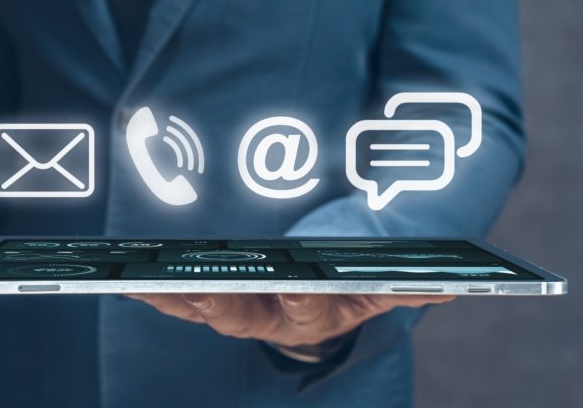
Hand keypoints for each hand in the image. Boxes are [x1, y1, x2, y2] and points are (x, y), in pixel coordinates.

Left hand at [125, 293, 454, 346]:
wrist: (328, 273)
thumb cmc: (357, 262)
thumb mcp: (384, 270)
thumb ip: (409, 278)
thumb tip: (455, 285)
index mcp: (323, 312)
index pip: (311, 307)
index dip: (303, 296)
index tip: (294, 281)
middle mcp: (279, 320)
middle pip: (245, 316)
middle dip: (220, 299)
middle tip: (197, 282)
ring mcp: (245, 310)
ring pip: (206, 310)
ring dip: (175, 296)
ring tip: (142, 278)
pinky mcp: (219, 296)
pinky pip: (184, 300)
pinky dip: (160, 292)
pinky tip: (128, 277)